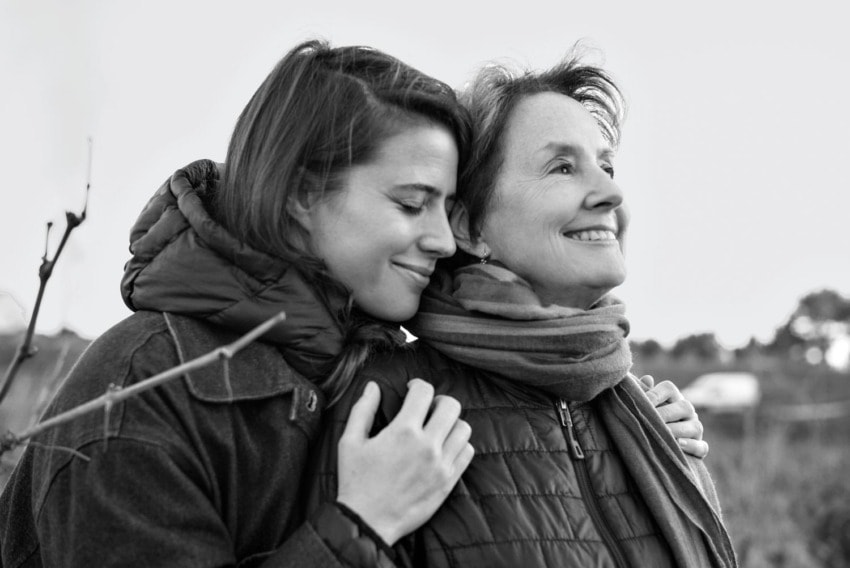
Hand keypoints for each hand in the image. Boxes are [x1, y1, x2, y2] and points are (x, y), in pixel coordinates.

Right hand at [336, 379, 474, 545]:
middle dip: (438, 400)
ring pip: (463, 428)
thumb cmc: (355, 481)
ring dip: (451, 422)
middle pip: (451, 405)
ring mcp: (441, 465)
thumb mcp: (349, 442)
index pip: (424, 392)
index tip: (411, 390)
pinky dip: (459, 444)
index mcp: (403, 432)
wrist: (367, 521)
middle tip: (427, 408)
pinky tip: (444, 447)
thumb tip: (373, 386)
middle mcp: (427, 445)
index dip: (417, 385)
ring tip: (437, 428)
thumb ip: (363, 409)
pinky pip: (467, 452)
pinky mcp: (448, 481)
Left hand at [640, 375, 708, 458]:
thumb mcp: (644, 405)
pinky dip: (692, 446)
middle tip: (649, 421)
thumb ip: (644, 392)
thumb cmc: (648, 418)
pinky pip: (702, 446)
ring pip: (695, 427)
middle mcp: (688, 410)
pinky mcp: (700, 446)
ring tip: (663, 434)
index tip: (639, 404)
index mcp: (674, 396)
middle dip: (665, 414)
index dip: (654, 395)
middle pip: (684, 407)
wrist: (656, 442)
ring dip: (678, 430)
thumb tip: (647, 379)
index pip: (668, 388)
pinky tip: (679, 444)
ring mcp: (695, 428)